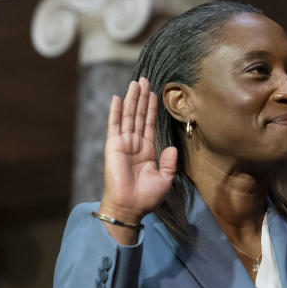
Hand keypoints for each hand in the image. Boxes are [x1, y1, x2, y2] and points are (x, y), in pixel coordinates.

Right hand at [100, 78, 176, 223]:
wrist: (130, 207)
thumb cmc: (147, 197)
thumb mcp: (165, 178)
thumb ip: (169, 162)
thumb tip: (173, 147)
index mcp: (146, 150)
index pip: (149, 124)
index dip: (152, 108)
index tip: (155, 93)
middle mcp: (134, 144)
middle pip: (138, 115)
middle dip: (142, 97)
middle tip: (144, 80)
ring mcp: (123, 144)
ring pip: (128, 116)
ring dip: (132, 99)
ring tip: (136, 82)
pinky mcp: (113, 146)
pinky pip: (114, 125)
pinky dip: (115, 111)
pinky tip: (117, 98)